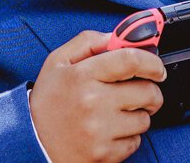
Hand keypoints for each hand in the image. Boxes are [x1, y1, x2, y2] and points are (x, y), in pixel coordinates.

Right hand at [29, 30, 164, 162]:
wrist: (32, 142)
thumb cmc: (48, 101)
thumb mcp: (58, 62)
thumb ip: (88, 42)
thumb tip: (116, 37)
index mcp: (82, 74)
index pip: (130, 60)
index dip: (152, 62)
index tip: (157, 68)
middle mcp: (93, 101)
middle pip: (146, 91)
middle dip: (151, 91)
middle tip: (142, 92)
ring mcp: (99, 130)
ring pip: (144, 119)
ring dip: (138, 115)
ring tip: (118, 113)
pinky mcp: (104, 154)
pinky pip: (136, 142)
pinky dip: (129, 137)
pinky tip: (111, 131)